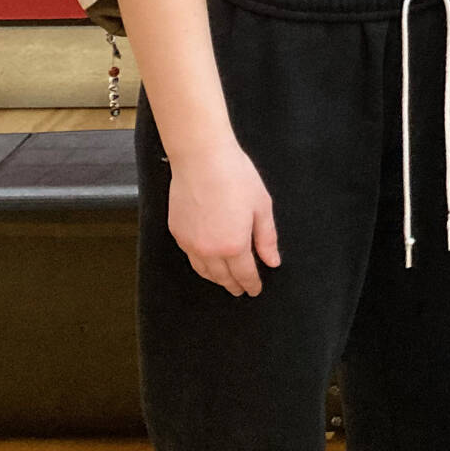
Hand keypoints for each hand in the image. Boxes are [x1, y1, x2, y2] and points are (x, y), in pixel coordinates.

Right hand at [166, 142, 280, 295]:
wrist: (202, 160)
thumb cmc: (236, 178)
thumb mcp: (261, 206)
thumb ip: (266, 238)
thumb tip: (272, 262)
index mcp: (234, 245)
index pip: (244, 274)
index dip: (251, 284)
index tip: (255, 290)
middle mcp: (210, 250)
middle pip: (223, 277)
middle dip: (234, 285)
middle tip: (241, 290)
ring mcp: (190, 243)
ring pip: (204, 272)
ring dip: (216, 279)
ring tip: (225, 281)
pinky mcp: (177, 233)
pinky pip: (191, 258)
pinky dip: (201, 265)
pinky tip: (207, 262)